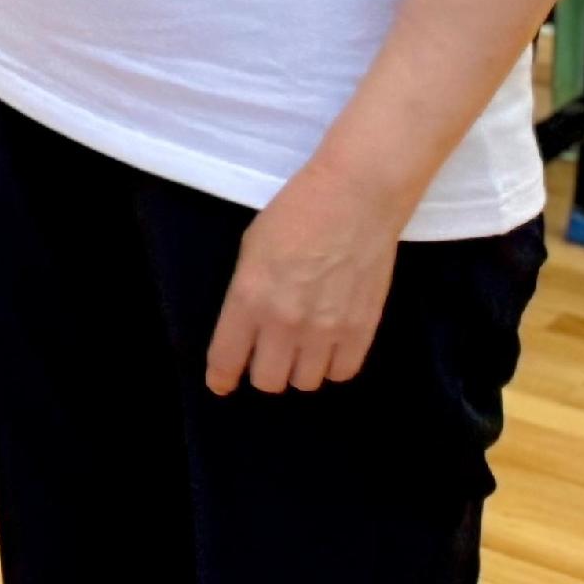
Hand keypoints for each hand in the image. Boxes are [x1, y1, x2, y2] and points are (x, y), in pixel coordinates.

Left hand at [204, 168, 404, 394]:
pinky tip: (330, 348)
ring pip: (307, 382)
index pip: (227, 358)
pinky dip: (333, 365)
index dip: (221, 377)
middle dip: (264, 372)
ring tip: (302, 349)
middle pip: (269, 381)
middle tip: (268, 356)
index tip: (221, 384)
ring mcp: (327, 329)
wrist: (356, 198)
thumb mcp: (251, 249)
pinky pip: (343, 372)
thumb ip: (247, 293)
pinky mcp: (363, 329)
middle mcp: (286, 321)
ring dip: (300, 369)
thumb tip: (248, 326)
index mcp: (249, 298)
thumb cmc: (296, 213)